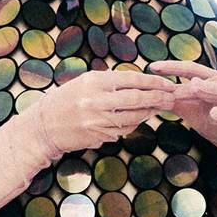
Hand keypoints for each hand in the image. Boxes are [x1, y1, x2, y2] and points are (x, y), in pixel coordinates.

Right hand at [22, 66, 180, 160]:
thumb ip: (109, 82)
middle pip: (137, 99)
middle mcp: (96, 100)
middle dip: (158, 98)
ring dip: (150, 112)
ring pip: (134, 117)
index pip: (131, 79)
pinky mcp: (99, 136)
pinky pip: (124, 130)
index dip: (153, 82)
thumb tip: (137, 82)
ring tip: (161, 107)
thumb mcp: (84, 82)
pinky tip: (142, 119)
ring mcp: (98, 121)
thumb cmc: (64, 101)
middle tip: (172, 97)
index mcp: (94, 82)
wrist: (44, 127)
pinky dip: (135, 124)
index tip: (166, 83)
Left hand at [146, 58, 216, 209]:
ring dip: (207, 89)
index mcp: (210, 81)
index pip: (188, 70)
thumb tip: (154, 96)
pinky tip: (215, 114)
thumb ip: (177, 102)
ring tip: (193, 87)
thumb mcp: (193, 112)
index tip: (151, 67)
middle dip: (181, 72)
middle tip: (163, 73)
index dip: (170, 68)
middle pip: (201, 76)